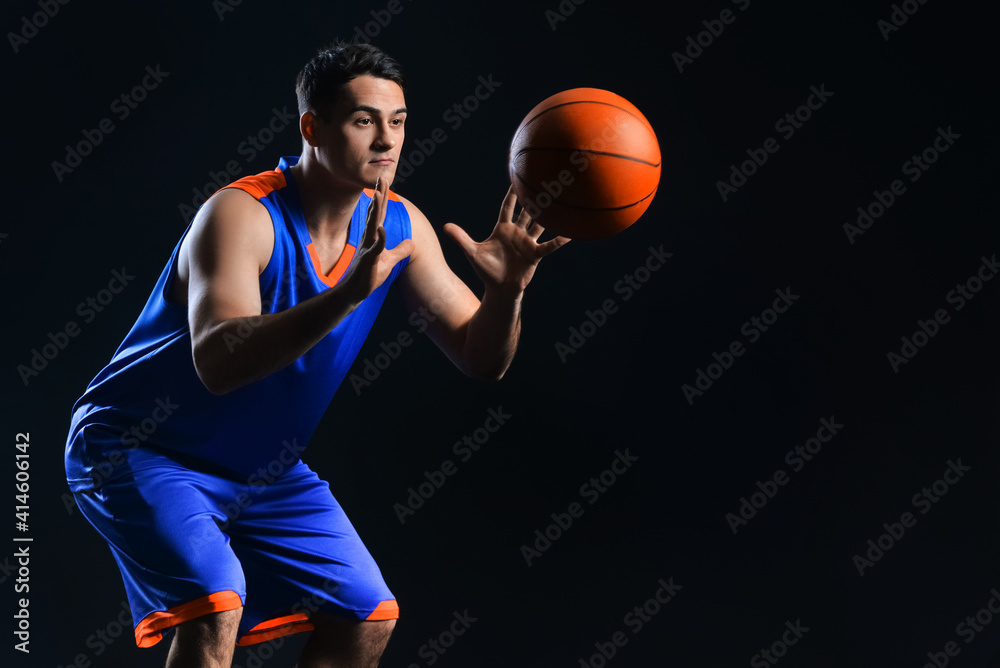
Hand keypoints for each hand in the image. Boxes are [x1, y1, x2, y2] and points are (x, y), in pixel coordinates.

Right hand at [341, 177, 413, 303]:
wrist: (354, 292)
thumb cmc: (369, 275)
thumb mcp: (390, 261)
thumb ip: (400, 250)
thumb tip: (412, 242)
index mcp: (374, 236)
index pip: (380, 213)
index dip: (383, 197)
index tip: (384, 181)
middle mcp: (369, 239)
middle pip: (375, 213)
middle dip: (379, 195)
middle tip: (381, 177)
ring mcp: (368, 248)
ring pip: (373, 225)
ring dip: (376, 210)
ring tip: (378, 193)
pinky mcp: (368, 260)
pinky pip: (375, 248)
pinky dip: (379, 238)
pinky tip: (382, 229)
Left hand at [442, 185, 568, 294]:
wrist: (499, 289)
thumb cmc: (486, 270)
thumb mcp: (472, 252)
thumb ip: (461, 238)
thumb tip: (444, 226)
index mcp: (502, 229)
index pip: (507, 207)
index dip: (511, 194)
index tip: (516, 178)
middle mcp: (517, 232)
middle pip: (526, 211)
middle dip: (533, 198)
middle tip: (543, 181)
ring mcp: (527, 242)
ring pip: (539, 224)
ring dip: (548, 213)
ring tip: (559, 200)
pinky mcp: (535, 254)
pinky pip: (548, 245)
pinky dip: (559, 240)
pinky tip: (570, 233)